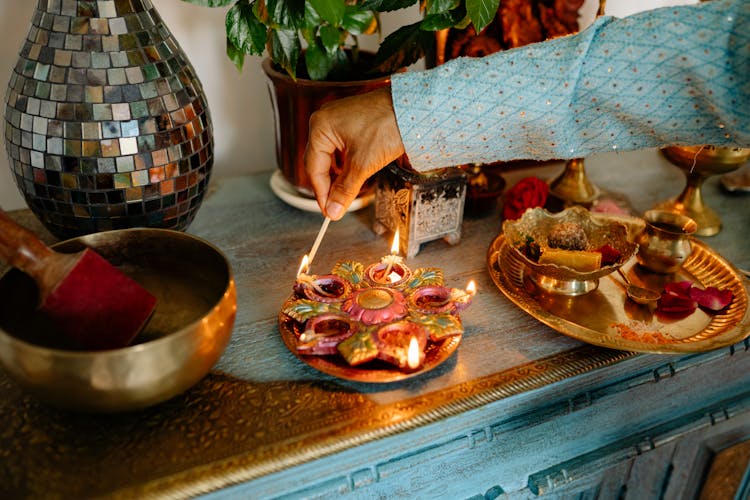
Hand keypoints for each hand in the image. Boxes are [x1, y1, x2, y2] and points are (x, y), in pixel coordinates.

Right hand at [304, 87, 404, 219]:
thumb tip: (333, 210)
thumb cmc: (388, 125)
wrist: (413, 108)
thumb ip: (345, 189)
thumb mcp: (363, 164)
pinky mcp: (351, 120)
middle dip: (329, 185)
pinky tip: (354, 173)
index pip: (313, 168)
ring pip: (330, 155)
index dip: (321, 193)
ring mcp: (337, 118)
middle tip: (337, 206)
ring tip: (347, 191)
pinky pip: (341, 146)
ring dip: (338, 175)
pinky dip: (346, 162)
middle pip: (319, 161)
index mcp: (320, 127)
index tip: (330, 211)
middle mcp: (324, 120)